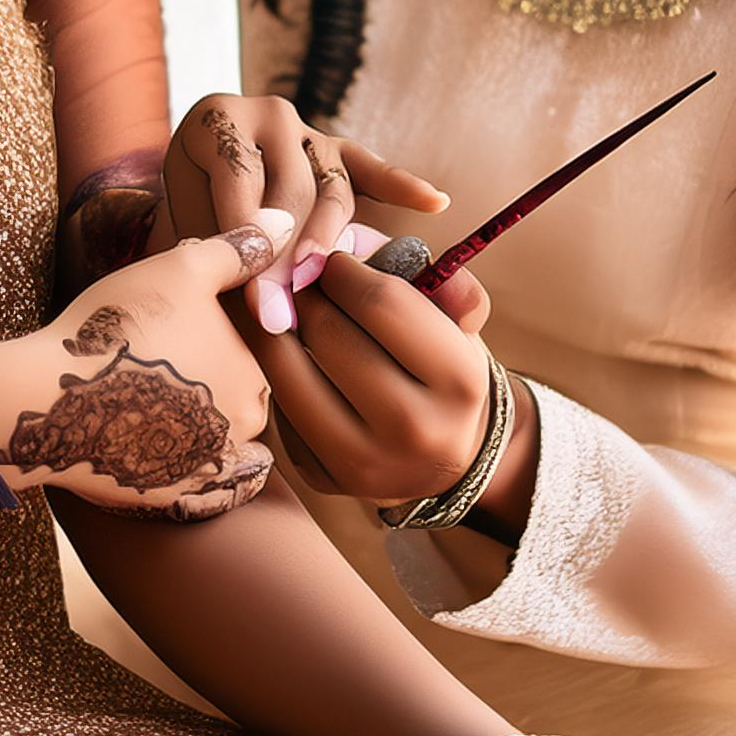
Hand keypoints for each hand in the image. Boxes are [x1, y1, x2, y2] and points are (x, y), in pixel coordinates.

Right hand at [0, 215, 290, 520]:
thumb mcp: (183, 270)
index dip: (208, 329)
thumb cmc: (121, 326)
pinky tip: (135, 430)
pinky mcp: (168, 501)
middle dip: (200, 376)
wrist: (52, 399)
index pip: (247, 349)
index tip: (169, 322)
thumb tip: (285, 221)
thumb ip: (238, 249)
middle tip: (150, 352)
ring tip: (133, 387)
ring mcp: (206, 472)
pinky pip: (182, 478)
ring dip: (183, 417)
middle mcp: (244, 432)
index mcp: (256, 375)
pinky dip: (167, 456)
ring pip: (205, 434)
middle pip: (229, 394)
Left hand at [164, 93, 449, 334]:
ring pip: (332, 185)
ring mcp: (308, 131)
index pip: (239, 180)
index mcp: (216, 120)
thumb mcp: (184, 219)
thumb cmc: (188, 211)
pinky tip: (434, 202)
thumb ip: (217, 247)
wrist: (196, 186)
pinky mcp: (337, 151)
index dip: (247, 240)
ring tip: (327, 278)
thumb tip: (257, 297)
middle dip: (289, 250)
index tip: (255, 297)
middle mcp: (267, 113)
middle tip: (289, 302)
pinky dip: (402, 185)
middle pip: (290, 184)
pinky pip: (370, 169)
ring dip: (331, 236)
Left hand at [251, 247, 532, 523]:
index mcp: (459, 380)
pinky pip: (280, 410)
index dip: (343, 269)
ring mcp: (367, 464)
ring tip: (280, 307)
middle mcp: (416, 430)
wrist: (445, 458)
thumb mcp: (460, 327)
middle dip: (305, 293)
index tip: (330, 260)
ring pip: (289, 374)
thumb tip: (411, 255)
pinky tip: (288, 357)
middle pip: (329, 334)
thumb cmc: (442, 371)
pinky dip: (277, 376)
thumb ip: (451, 284)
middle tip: (298, 278)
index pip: (382, 302)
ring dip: (275, 329)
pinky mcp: (324, 480)